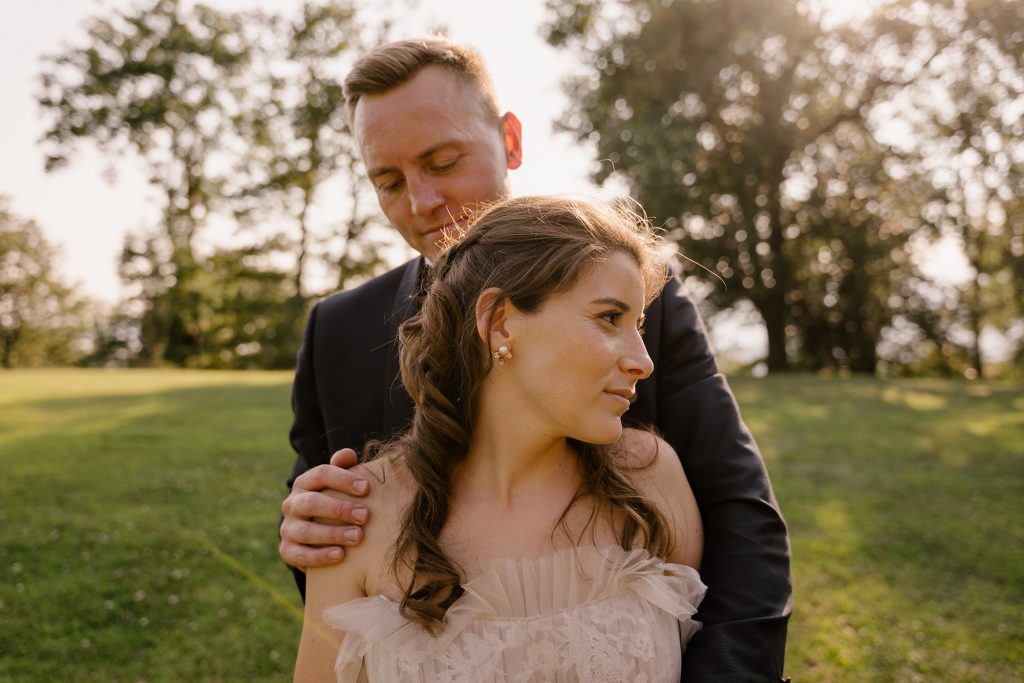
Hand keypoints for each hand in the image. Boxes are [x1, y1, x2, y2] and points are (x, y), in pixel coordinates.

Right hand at [279, 448, 370, 570]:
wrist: (317, 534)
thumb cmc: (336, 502)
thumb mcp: (340, 484)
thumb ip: (344, 468)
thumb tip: (347, 455)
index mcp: (305, 483)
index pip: (320, 474)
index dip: (343, 479)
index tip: (366, 488)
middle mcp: (292, 504)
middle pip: (311, 503)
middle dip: (339, 509)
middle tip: (365, 515)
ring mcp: (287, 528)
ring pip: (305, 531)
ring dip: (333, 533)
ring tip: (358, 536)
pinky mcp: (287, 550)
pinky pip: (299, 555)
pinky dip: (319, 556)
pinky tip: (340, 555)